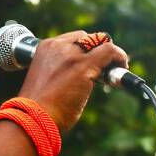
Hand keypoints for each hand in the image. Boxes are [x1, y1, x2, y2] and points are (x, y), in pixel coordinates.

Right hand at [16, 31, 130, 132]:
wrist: (33, 117)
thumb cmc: (38, 107)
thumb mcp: (46, 80)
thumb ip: (60, 71)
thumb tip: (82, 77)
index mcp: (44, 48)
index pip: (72, 39)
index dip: (85, 50)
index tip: (91, 63)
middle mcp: (57, 47)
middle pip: (87, 38)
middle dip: (97, 51)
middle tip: (104, 68)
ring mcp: (70, 55)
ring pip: (100, 41)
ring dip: (110, 55)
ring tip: (114, 70)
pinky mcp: (84, 65)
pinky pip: (109, 51)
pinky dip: (119, 57)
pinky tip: (122, 67)